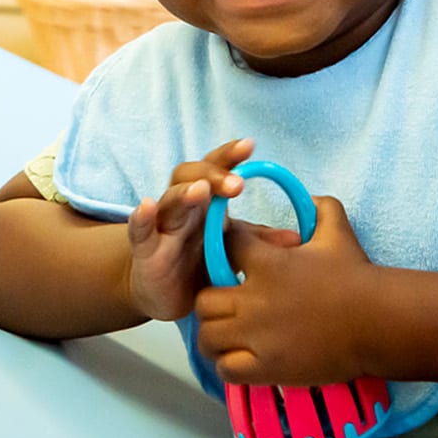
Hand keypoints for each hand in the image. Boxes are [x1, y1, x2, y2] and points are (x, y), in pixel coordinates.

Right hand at [124, 137, 255, 321]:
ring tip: (200, 191)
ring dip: (185, 194)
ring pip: (170, 201)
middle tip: (236, 183)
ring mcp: (164, 227)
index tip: (250, 145)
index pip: (217, 170)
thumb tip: (297, 238)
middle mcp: (184, 207)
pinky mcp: (146, 251)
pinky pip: (140, 231)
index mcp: (207, 202)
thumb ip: (258, 241)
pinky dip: (142, 218)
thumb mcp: (231, 250)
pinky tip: (147, 207)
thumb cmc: (200, 262)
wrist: (165, 292)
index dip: (230, 156)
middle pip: (191, 177)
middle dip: (213, 175)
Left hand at [195, 196, 375, 386]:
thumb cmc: (357, 275)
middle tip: (228, 305)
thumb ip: (321, 207)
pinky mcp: (266, 367)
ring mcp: (257, 336)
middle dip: (212, 300)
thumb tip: (310, 196)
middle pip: (205, 299)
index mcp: (267, 263)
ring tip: (231, 334)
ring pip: (208, 336)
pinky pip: (225, 368)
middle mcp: (254, 299)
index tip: (235, 262)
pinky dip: (228, 364)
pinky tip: (243, 358)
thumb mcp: (337, 232)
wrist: (378, 321)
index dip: (224, 252)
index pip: (222, 249)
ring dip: (215, 334)